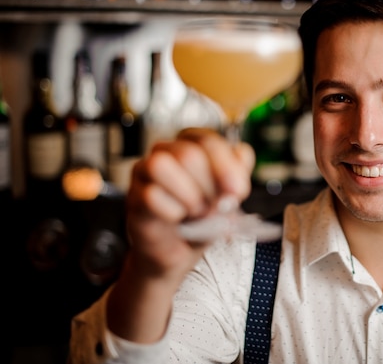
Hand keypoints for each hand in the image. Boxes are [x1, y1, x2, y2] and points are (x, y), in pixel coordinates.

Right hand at [125, 127, 254, 281]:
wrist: (180, 251)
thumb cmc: (203, 218)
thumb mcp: (229, 196)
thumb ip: (237, 178)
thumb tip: (237, 177)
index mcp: (193, 144)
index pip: (208, 140)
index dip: (226, 166)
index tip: (237, 191)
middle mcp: (167, 151)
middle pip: (188, 154)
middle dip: (209, 187)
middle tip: (214, 208)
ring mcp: (145, 172)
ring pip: (161, 165)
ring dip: (188, 196)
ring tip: (195, 212)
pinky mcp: (134, 196)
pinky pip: (151, 196)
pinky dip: (172, 212)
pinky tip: (177, 220)